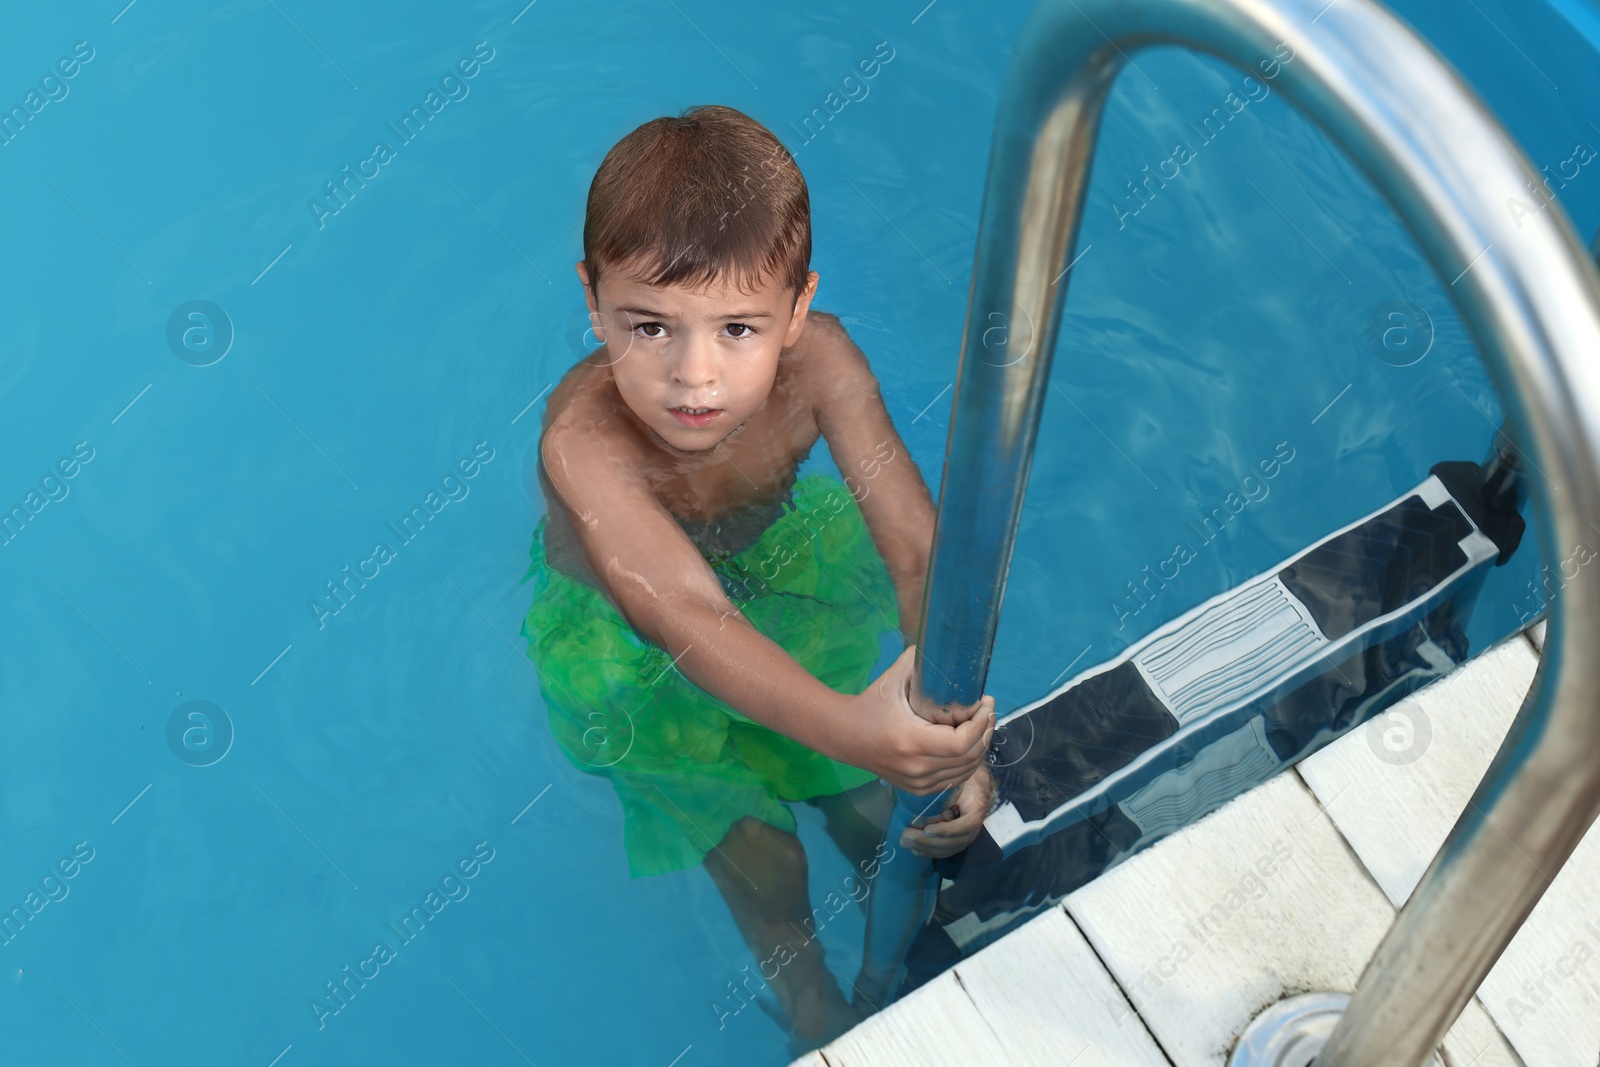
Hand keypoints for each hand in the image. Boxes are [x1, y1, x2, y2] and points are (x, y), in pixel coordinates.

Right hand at [848, 644, 994, 794]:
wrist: (844, 735)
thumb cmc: (870, 703)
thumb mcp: (893, 678)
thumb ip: (920, 660)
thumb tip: (946, 649)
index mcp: (911, 740)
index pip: (961, 742)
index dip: (981, 724)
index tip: (986, 703)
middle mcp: (917, 767)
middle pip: (969, 757)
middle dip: (986, 733)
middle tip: (988, 712)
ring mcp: (918, 782)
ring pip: (965, 771)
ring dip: (980, 748)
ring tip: (982, 726)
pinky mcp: (918, 789)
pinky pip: (954, 780)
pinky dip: (967, 764)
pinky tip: (969, 745)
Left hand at [900, 762, 994, 858]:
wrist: (973, 777)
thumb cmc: (961, 773)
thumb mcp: (955, 775)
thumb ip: (943, 784)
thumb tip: (915, 791)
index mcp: (977, 805)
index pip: (967, 825)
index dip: (947, 831)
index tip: (928, 829)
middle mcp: (975, 822)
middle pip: (956, 841)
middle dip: (930, 842)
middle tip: (906, 836)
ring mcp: (968, 831)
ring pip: (951, 848)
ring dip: (927, 848)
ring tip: (907, 842)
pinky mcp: (959, 836)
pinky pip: (948, 849)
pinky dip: (931, 851)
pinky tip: (916, 849)